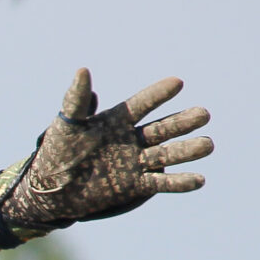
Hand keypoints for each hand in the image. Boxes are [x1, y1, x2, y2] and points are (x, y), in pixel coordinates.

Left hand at [0, 68, 212, 229]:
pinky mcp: (134, 185)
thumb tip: (83, 70)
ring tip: (208, 144)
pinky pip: (161, 183)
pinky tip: (200, 180)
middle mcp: (131, 139)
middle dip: (182, 122)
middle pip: (161, 129)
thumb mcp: (66, 124)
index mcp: (117, 120)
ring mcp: (135, 162)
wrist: (51, 189)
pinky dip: (179, 182)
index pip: (142, 104)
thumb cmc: (56, 152)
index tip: (177, 83)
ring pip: (166, 155)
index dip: (158, 94)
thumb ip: (76, 100)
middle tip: (203, 114)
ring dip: (187, 150)